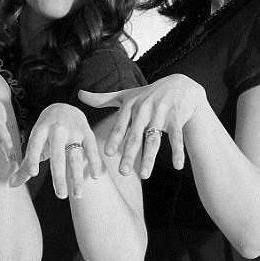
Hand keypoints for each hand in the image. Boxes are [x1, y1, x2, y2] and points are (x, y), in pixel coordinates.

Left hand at [9, 103, 101, 198]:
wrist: (64, 105)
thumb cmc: (47, 130)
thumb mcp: (35, 141)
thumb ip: (26, 164)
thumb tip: (12, 184)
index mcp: (41, 131)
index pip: (35, 145)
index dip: (33, 159)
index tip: (32, 173)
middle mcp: (57, 130)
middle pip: (57, 155)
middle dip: (59, 176)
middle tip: (61, 195)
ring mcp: (73, 131)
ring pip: (75, 156)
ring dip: (77, 176)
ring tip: (77, 194)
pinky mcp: (86, 132)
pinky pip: (91, 149)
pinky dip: (94, 162)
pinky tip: (95, 175)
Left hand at [78, 74, 204, 177]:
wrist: (180, 85)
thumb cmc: (148, 94)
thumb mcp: (127, 95)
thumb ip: (103, 99)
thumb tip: (79, 95)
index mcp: (131, 105)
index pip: (121, 124)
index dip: (115, 138)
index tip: (107, 153)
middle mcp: (145, 109)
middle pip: (136, 135)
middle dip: (129, 154)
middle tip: (122, 172)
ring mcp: (162, 114)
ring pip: (154, 139)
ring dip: (149, 157)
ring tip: (144, 175)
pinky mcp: (177, 118)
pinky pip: (176, 137)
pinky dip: (177, 151)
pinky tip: (177, 166)